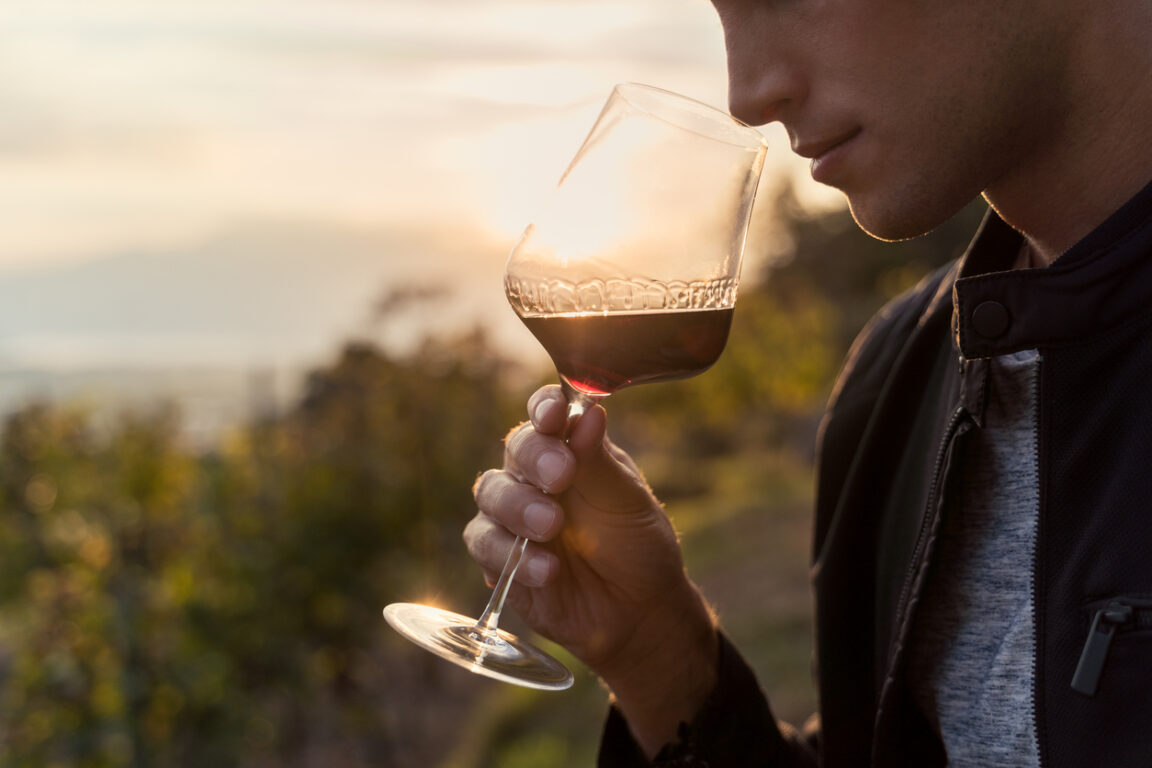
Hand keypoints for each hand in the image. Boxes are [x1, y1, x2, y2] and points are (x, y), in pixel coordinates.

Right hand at [467, 385, 717, 753]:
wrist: (638, 612)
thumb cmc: (637, 546)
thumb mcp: (628, 502)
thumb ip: (601, 462)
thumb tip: (590, 412)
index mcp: (570, 450)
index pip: (546, 415)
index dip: (544, 408)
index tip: (553, 415)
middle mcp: (534, 477)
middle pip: (514, 450)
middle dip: (535, 459)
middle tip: (562, 475)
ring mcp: (513, 516)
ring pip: (490, 493)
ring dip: (519, 507)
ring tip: (552, 527)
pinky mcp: (498, 558)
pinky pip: (485, 545)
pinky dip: (512, 555)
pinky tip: (548, 569)